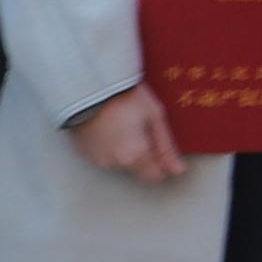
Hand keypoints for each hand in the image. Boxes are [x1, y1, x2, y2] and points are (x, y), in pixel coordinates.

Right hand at [65, 86, 187, 184]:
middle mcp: (114, 163)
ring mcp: (96, 158)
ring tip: (124, 122)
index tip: (162, 147)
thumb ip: (167, 147)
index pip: (154, 177)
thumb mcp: (154, 116)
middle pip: (137, 169)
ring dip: (125, 149)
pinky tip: (110, 126)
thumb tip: (178, 170)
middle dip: (144, 154)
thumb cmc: (125, 96)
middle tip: (142, 126)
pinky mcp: (83, 151)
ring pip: (119, 162)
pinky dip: (109, 145)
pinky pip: (102, 155)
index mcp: (134, 157)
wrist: (89, 85)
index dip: (163, 164)